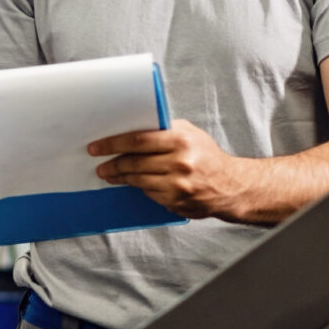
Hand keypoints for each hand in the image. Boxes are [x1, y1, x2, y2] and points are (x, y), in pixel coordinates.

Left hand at [92, 119, 252, 220]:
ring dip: (120, 178)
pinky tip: (131, 183)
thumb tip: (132, 126)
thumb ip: (164, 129)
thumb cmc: (208, 156)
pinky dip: (139, 188)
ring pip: (138, 180)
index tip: (96, 147)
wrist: (232, 186)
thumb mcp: (190, 134)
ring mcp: (178, 185)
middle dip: (113, 164)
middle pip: (134, 163)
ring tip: (109, 174)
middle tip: (100, 164)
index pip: (138, 140)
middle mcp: (180, 163)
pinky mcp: (177, 201)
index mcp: (181, 141)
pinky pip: (149, 194)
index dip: (113, 144)